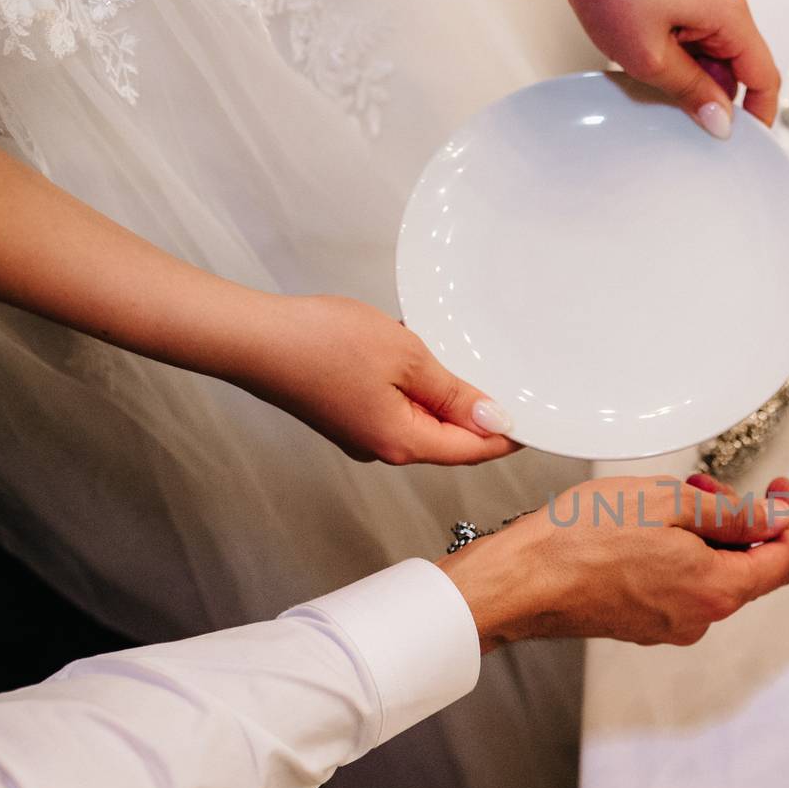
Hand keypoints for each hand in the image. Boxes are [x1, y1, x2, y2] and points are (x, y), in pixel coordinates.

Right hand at [238, 294, 516, 465]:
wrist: (253, 337)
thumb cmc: (321, 344)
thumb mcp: (407, 358)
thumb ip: (454, 391)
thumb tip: (493, 418)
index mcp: (405, 443)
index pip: (475, 450)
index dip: (509, 435)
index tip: (535, 419)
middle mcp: (385, 447)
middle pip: (450, 438)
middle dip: (478, 412)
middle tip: (506, 379)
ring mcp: (364, 432)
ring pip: (423, 417)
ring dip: (443, 390)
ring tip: (456, 355)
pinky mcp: (347, 413)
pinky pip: (397, 403)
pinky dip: (413, 381)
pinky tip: (414, 350)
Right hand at [439, 474, 788, 647]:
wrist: (520, 579)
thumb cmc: (582, 539)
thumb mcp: (669, 503)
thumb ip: (733, 513)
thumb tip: (774, 519)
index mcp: (716, 590)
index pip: (782, 564)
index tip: (780, 492)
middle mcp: (698, 618)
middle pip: (746, 568)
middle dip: (738, 522)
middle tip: (707, 486)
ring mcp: (667, 625)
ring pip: (709, 573)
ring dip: (702, 533)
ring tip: (666, 500)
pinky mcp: (639, 622)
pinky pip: (678, 584)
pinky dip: (676, 552)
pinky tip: (645, 527)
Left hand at [554, 0, 779, 137]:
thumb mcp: (652, 56)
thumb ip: (691, 92)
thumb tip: (718, 119)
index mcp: (729, 17)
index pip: (764, 78)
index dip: (759, 115)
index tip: (745, 142)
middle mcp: (721, 10)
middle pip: (738, 72)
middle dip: (717, 101)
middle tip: (688, 120)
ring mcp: (700, 8)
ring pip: (712, 62)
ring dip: (692, 83)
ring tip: (658, 85)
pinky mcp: (679, 8)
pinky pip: (692, 48)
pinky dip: (677, 66)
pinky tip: (649, 70)